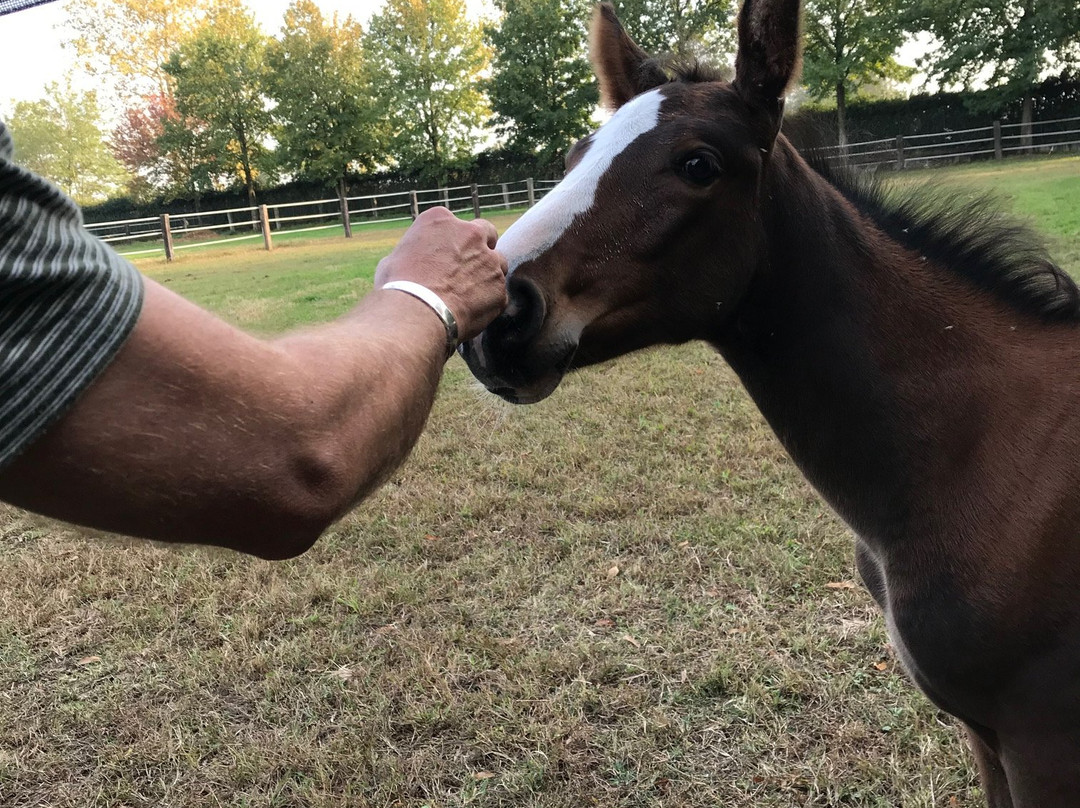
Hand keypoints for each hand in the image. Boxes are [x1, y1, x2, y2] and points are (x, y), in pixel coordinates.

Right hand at [374, 207, 508, 340]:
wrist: (417, 312)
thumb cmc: (398, 286)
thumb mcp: (394, 259)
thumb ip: (414, 254)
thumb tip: (412, 263)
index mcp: (441, 220)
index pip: (455, 224)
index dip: (453, 241)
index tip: (447, 256)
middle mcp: (471, 234)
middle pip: (487, 235)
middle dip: (482, 248)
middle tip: (470, 268)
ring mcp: (490, 260)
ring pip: (498, 265)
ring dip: (488, 276)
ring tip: (468, 296)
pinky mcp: (500, 288)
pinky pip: (498, 294)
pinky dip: (488, 302)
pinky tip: (470, 313)